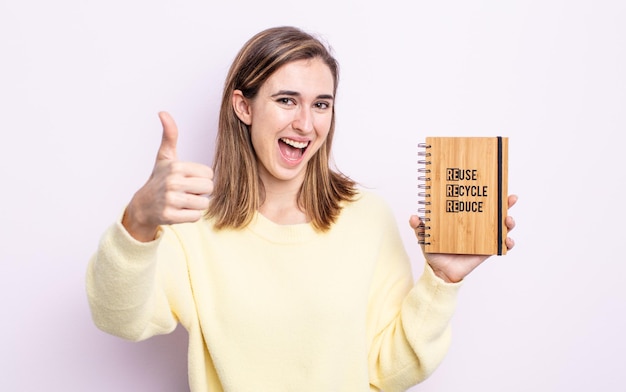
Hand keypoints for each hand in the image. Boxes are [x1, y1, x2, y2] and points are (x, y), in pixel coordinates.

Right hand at [122, 112, 213, 241]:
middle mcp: (173, 182)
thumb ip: (170, 135)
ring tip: (183, 201)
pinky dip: (191, 216)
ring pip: (204, 204)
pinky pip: (196, 217)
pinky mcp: (170, 216)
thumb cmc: (159, 179)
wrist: (143, 206)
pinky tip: (179, 210)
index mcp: (176, 166)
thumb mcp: (165, 157)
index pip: (209, 174)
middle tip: (186, 191)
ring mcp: (170, 200)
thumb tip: (163, 112)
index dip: (201, 178)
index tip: (187, 179)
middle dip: (201, 192)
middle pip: (209, 189)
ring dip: (196, 204)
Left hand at [409, 195, 517, 282]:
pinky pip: (502, 246)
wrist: (439, 272)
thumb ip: (419, 227)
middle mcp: (476, 227)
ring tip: (508, 220)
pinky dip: (508, 243)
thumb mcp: (425, 237)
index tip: (496, 185)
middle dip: (506, 204)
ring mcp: (483, 239)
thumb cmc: (434, 252)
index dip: (487, 195)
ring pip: (502, 227)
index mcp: (463, 219)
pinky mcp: (487, 251)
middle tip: (510, 199)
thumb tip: (413, 217)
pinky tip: (507, 241)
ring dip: (509, 222)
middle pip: (495, 212)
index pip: (478, 203)